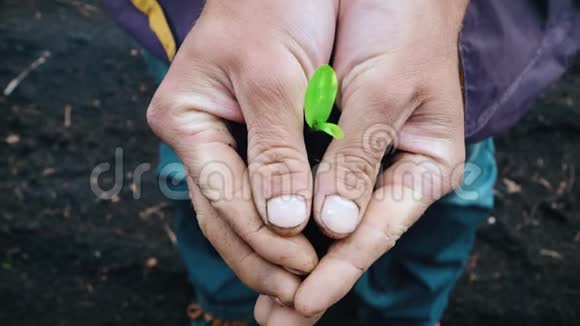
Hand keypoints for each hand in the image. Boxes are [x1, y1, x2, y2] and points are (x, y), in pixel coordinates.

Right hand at [146, 0, 338, 303]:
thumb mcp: (274, 77)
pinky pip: (257, 192)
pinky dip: (280, 224)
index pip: (221, 197)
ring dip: (269, 251)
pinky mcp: (247, 139)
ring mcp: (218, 139)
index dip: (263, 238)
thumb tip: (284, 225)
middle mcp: (196, 134)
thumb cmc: (278, 6)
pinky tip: (302, 249)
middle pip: (222, 214)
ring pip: (237, 211)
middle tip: (300, 296)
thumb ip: (275, 152)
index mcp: (185, 116)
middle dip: (261, 258)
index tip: (305, 267)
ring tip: (301, 287)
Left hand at [296, 0, 468, 317]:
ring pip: (331, 224)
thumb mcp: (382, 89)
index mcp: (425, 165)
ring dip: (298, 259)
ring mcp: (368, 163)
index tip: (303, 302)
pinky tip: (269, 245)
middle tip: (277, 322)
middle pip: (352, 239)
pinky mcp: (340, 147)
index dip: (340, 269)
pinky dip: (291, 221)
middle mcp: (396, 173)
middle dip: (314, 280)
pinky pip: (315, 194)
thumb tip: (332, 225)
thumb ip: (357, 157)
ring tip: (270, 302)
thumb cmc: (401, 25)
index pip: (376, 229)